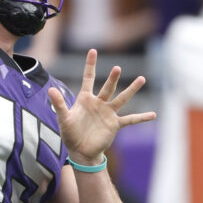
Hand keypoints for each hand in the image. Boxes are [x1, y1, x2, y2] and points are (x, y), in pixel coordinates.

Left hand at [48, 49, 155, 165]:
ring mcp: (108, 113)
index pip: (89, 78)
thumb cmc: (70, 133)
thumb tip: (50, 90)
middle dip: (113, 78)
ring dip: (131, 90)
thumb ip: (58, 103)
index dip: (90, 65)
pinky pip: (130, 119)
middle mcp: (99, 103)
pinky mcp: (115, 124)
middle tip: (117, 68)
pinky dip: (141, 117)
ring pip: (122, 98)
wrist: (80, 151)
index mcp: (85, 99)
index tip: (93, 51)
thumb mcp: (63, 118)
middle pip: (108, 87)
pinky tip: (153, 114)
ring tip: (141, 79)